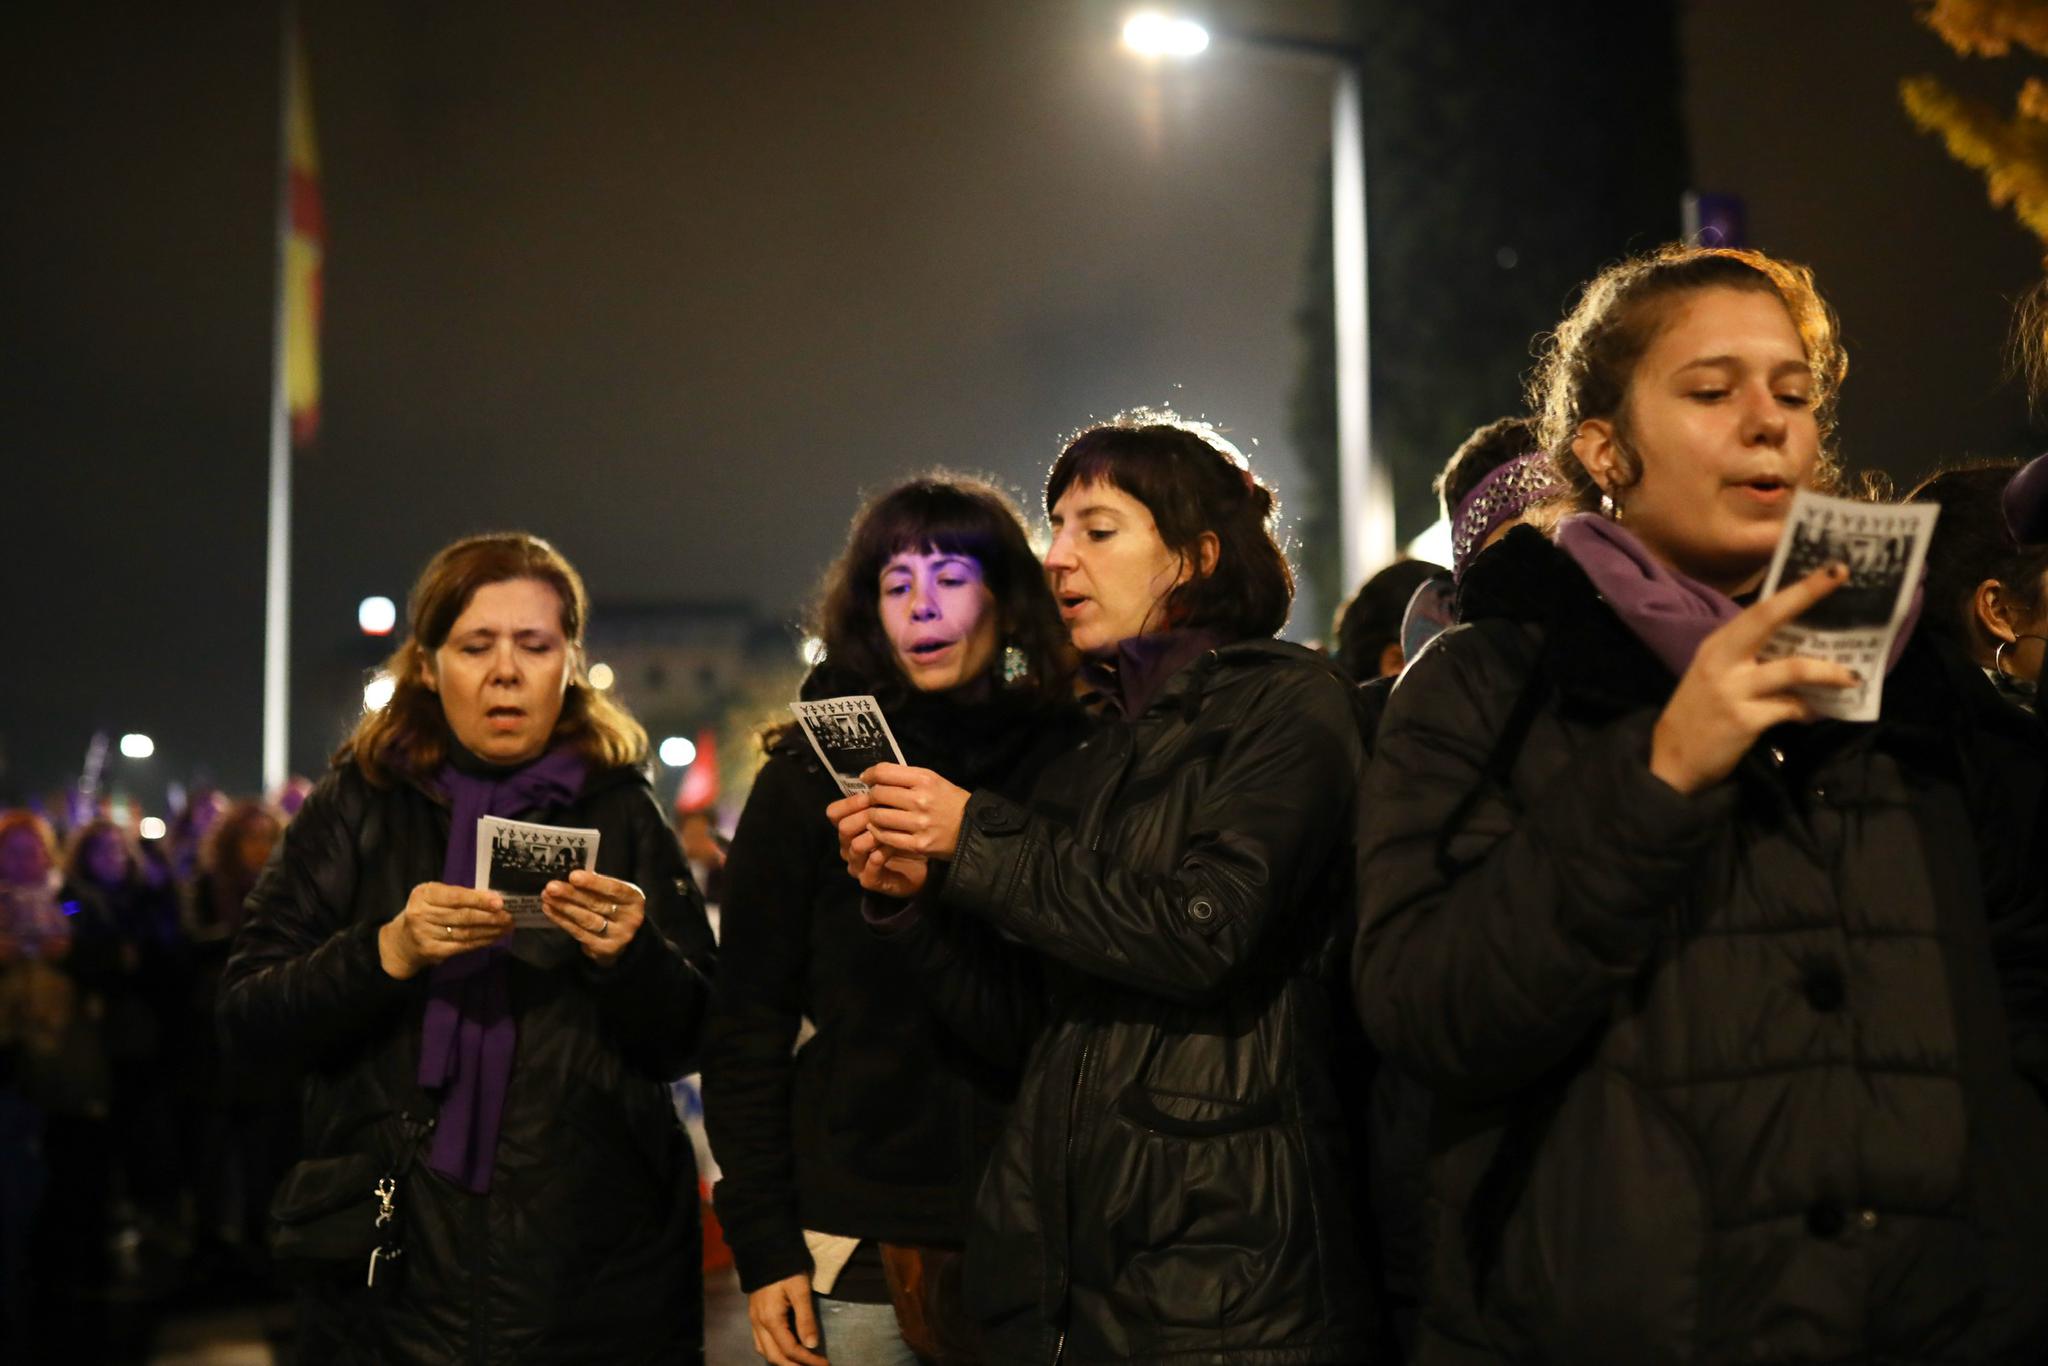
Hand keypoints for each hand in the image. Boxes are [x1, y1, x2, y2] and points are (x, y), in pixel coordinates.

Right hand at [378, 883, 512, 980]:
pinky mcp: (432, 951)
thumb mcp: (435, 898)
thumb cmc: (425, 913)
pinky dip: (481, 942)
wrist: (401, 942)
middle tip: (509, 916)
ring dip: (490, 930)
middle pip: (462, 916)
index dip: (478, 900)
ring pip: (465, 932)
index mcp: (424, 894)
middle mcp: (421, 914)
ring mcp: (425, 934)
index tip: (499, 902)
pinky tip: (493, 937)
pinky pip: (462, 946)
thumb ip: (458, 896)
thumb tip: (493, 899)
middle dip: (490, 916)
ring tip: (506, 927)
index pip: (455, 897)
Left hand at [541, 869, 644, 966]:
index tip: (573, 876)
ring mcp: (618, 936)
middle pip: (597, 904)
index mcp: (634, 899)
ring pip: (587, 920)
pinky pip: (579, 933)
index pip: (614, 889)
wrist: (623, 938)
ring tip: (547, 897)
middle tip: (552, 887)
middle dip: (572, 894)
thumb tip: (571, 877)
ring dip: (564, 907)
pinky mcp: (604, 949)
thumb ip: (599, 886)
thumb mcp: (615, 894)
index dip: (593, 883)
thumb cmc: (615, 908)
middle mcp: (630, 918)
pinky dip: (562, 920)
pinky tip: (550, 910)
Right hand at [747, 1272, 826, 1365]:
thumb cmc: (786, 1268)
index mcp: (771, 1320)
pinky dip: (773, 1351)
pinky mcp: (754, 1315)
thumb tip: (812, 1345)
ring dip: (783, 1361)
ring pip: (765, 1351)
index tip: (824, 1364)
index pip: (790, 1350)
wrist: (765, 1250)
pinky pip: (760, 1342)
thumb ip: (806, 1318)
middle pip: (775, 1356)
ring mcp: (754, 1320)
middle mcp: (759, 1324)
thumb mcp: (800, 1290)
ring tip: (802, 1363)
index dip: (808, 1360)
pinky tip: (784, 1350)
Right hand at [827, 792, 928, 898]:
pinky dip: (882, 854)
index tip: (869, 793)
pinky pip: (870, 867)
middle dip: (863, 816)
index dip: (849, 802)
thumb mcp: (896, 811)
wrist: (925, 865)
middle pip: (843, 827)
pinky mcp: (869, 880)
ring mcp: (858, 864)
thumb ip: (883, 797)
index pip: (834, 812)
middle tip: (883, 810)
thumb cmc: (908, 833)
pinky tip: (895, 846)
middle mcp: (848, 845)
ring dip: (873, 835)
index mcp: (851, 826)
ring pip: (855, 846)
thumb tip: (874, 777)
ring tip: (892, 828)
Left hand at [858, 763, 969, 860]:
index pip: (884, 772)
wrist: (972, 828)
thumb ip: (907, 777)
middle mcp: (921, 800)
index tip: (866, 779)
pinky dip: (877, 833)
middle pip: (878, 794)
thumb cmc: (950, 801)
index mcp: (925, 779)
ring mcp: (919, 824)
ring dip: (872, 816)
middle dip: (870, 797)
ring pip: (878, 816)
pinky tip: (879, 830)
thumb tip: (875, 777)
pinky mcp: (918, 844)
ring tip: (875, 815)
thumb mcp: (934, 780)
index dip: (869, 774)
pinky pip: (886, 837)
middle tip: (871, 800)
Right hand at [1649, 563, 1858, 794]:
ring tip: (1852, 678)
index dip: (1796, 588)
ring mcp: (1732, 689)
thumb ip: (1750, 660)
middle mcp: (1722, 660)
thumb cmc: (1700, 715)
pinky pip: (1791, 708)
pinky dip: (1809, 709)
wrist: (1672, 761)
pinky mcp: (1744, 719)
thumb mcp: (1717, 677)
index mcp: (1717, 645)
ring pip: (1793, 669)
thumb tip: (1801, 649)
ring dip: (1829, 672)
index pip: (1759, 609)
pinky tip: (1814, 713)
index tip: (1830, 569)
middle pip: (1768, 618)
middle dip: (1806, 594)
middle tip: (1839, 576)